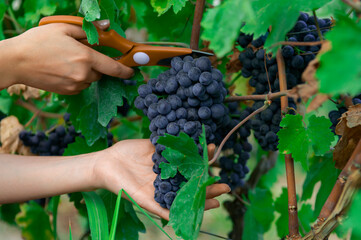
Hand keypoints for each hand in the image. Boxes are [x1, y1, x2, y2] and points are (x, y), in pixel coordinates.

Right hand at [0, 20, 132, 93]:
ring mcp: (75, 85)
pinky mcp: (67, 92)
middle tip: (80, 54)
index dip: (125, 71)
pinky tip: (62, 69)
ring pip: (90, 79)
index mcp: (85, 58)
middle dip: (96, 64)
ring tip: (67, 61)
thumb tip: (106, 27)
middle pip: (100, 72)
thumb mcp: (63, 28)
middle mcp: (83, 75)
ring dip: (86, 72)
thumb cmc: (38, 42)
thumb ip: (88, 30)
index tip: (132, 72)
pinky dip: (77, 78)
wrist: (16, 62)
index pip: (114, 68)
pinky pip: (80, 85)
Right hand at [94, 139, 230, 219]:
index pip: (189, 196)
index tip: (219, 199)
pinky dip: (188, 142)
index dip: (204, 198)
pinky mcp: (159, 146)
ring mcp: (166, 161)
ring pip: (188, 160)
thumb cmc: (122, 186)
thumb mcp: (141, 199)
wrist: (106, 165)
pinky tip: (198, 139)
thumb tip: (177, 222)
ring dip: (201, 158)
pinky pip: (176, 143)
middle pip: (193, 178)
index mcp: (166, 190)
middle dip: (209, 181)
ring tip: (214, 154)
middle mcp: (169, 176)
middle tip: (226, 183)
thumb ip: (158, 208)